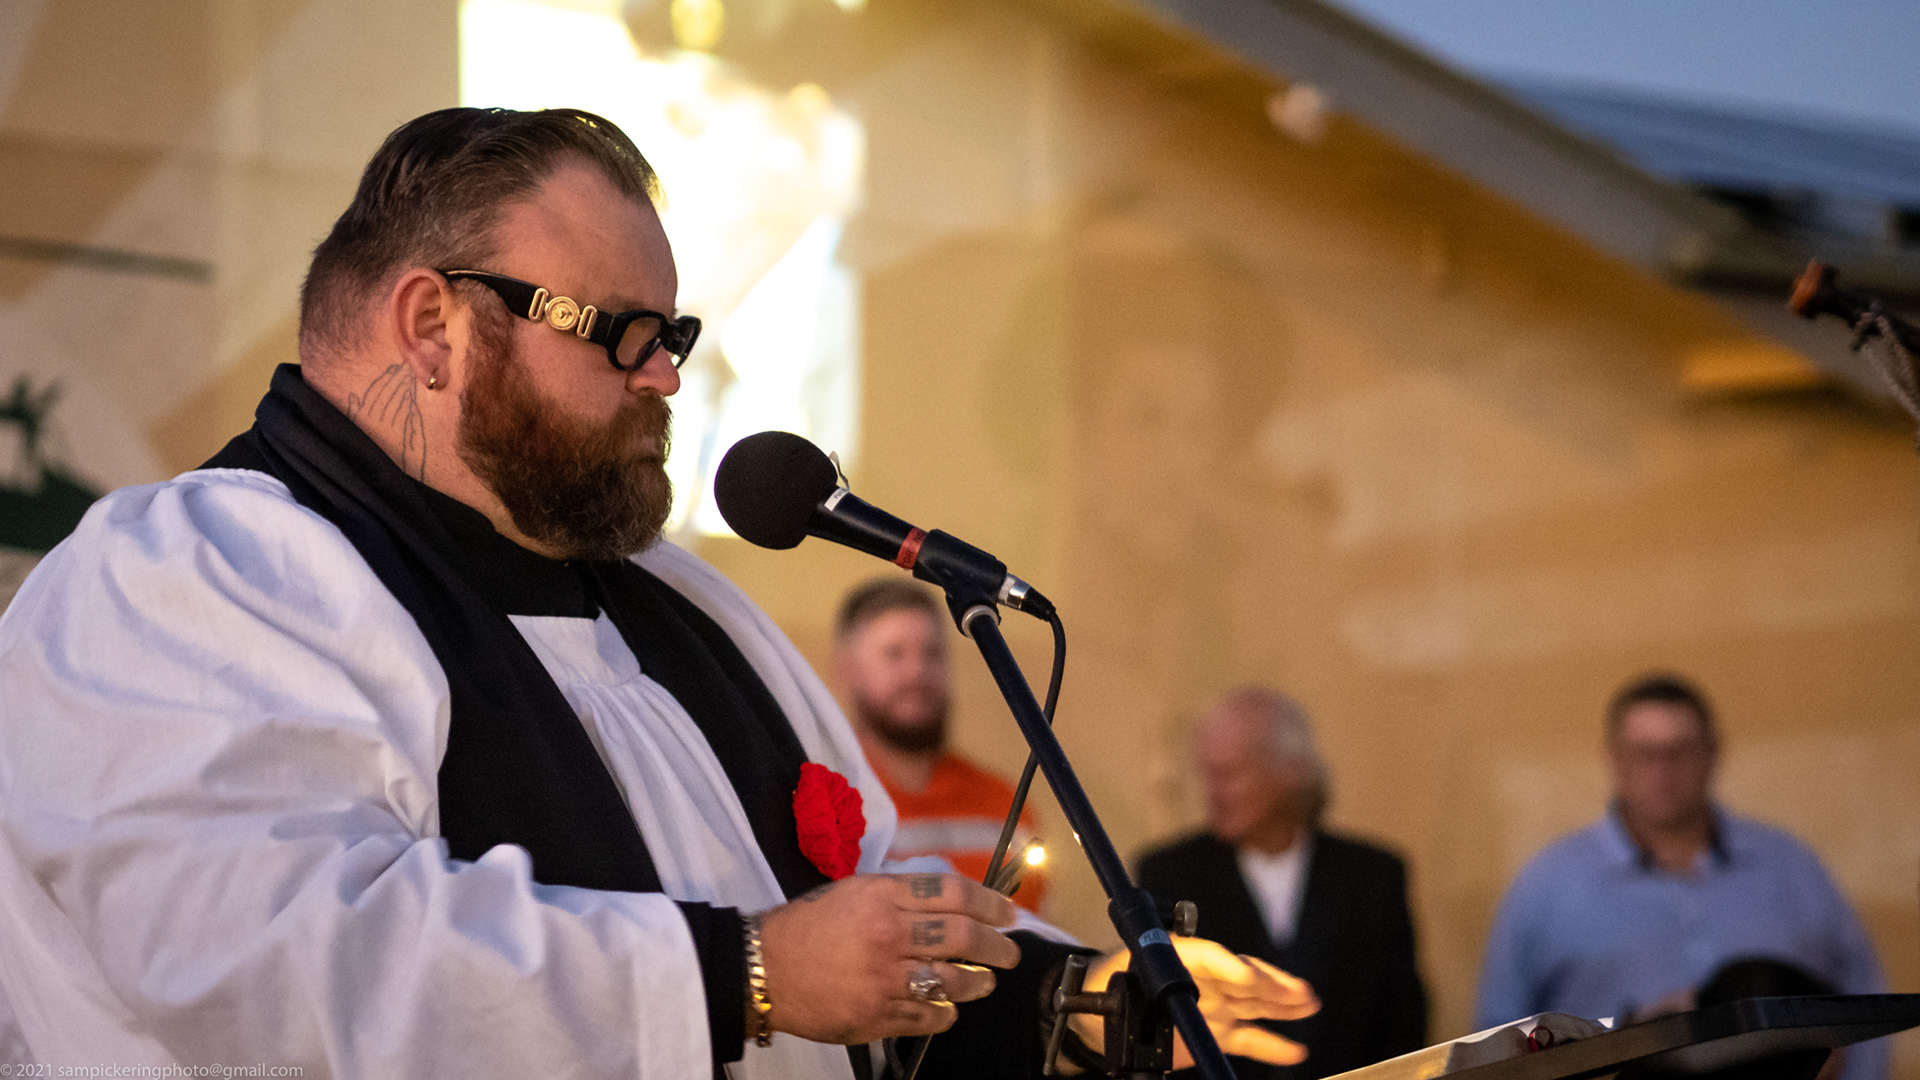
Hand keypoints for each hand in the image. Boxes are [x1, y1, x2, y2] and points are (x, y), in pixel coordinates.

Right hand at [758, 872, 1021, 1043]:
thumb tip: (951, 901)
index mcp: (882, 896)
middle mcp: (888, 934)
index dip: (990, 903)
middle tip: (1010, 952)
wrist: (764, 967)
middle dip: (997, 947)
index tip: (1007, 914)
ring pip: (952, 982)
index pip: (954, 894)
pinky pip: (926, 1017)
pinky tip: (949, 1009)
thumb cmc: (808, 925)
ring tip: (985, 982)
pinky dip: (945, 1014)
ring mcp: (883, 979)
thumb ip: (900, 894)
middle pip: (963, 938)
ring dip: (978, 983)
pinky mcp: (875, 1016)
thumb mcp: (853, 890)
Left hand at [1073, 937, 1320, 1068]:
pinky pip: (1248, 1037)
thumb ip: (1131, 991)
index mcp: (1178, 959)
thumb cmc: (1105, 988)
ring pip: (1253, 1002)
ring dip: (1282, 1004)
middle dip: (1270, 983)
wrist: (1100, 1014)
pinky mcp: (1216, 1031)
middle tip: (1297, 990)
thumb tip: (1140, 1004)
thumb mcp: (1111, 984)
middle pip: (1242, 977)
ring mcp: (1213, 1005)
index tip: (1247, 975)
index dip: (1230, 965)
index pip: (1209, 957)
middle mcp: (1203, 979)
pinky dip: (1272, 1044)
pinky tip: (1295, 1049)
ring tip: (1308, 1003)